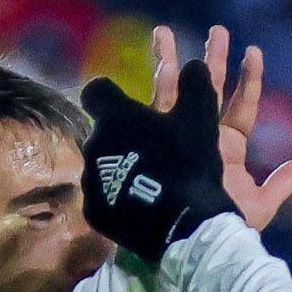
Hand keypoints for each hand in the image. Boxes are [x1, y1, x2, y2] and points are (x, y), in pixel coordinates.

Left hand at [78, 57, 235, 262]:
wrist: (182, 226)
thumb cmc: (189, 163)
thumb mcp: (200, 118)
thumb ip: (196, 86)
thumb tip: (195, 65)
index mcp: (115, 116)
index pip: (98, 91)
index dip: (110, 94)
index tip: (123, 102)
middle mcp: (94, 143)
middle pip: (101, 131)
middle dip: (121, 135)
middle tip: (145, 145)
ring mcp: (91, 180)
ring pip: (101, 164)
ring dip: (118, 165)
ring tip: (144, 178)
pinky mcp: (94, 212)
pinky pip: (102, 196)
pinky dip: (116, 196)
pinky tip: (137, 203)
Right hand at [153, 23, 291, 229]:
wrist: (190, 248)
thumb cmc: (224, 231)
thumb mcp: (258, 207)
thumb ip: (281, 185)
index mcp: (229, 149)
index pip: (242, 108)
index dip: (249, 80)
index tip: (253, 51)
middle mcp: (202, 139)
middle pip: (208, 92)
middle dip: (213, 61)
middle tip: (218, 31)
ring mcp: (176, 140)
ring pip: (175, 93)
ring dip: (172, 62)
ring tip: (164, 32)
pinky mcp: (153, 145)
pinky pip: (155, 108)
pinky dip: (157, 85)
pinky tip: (158, 63)